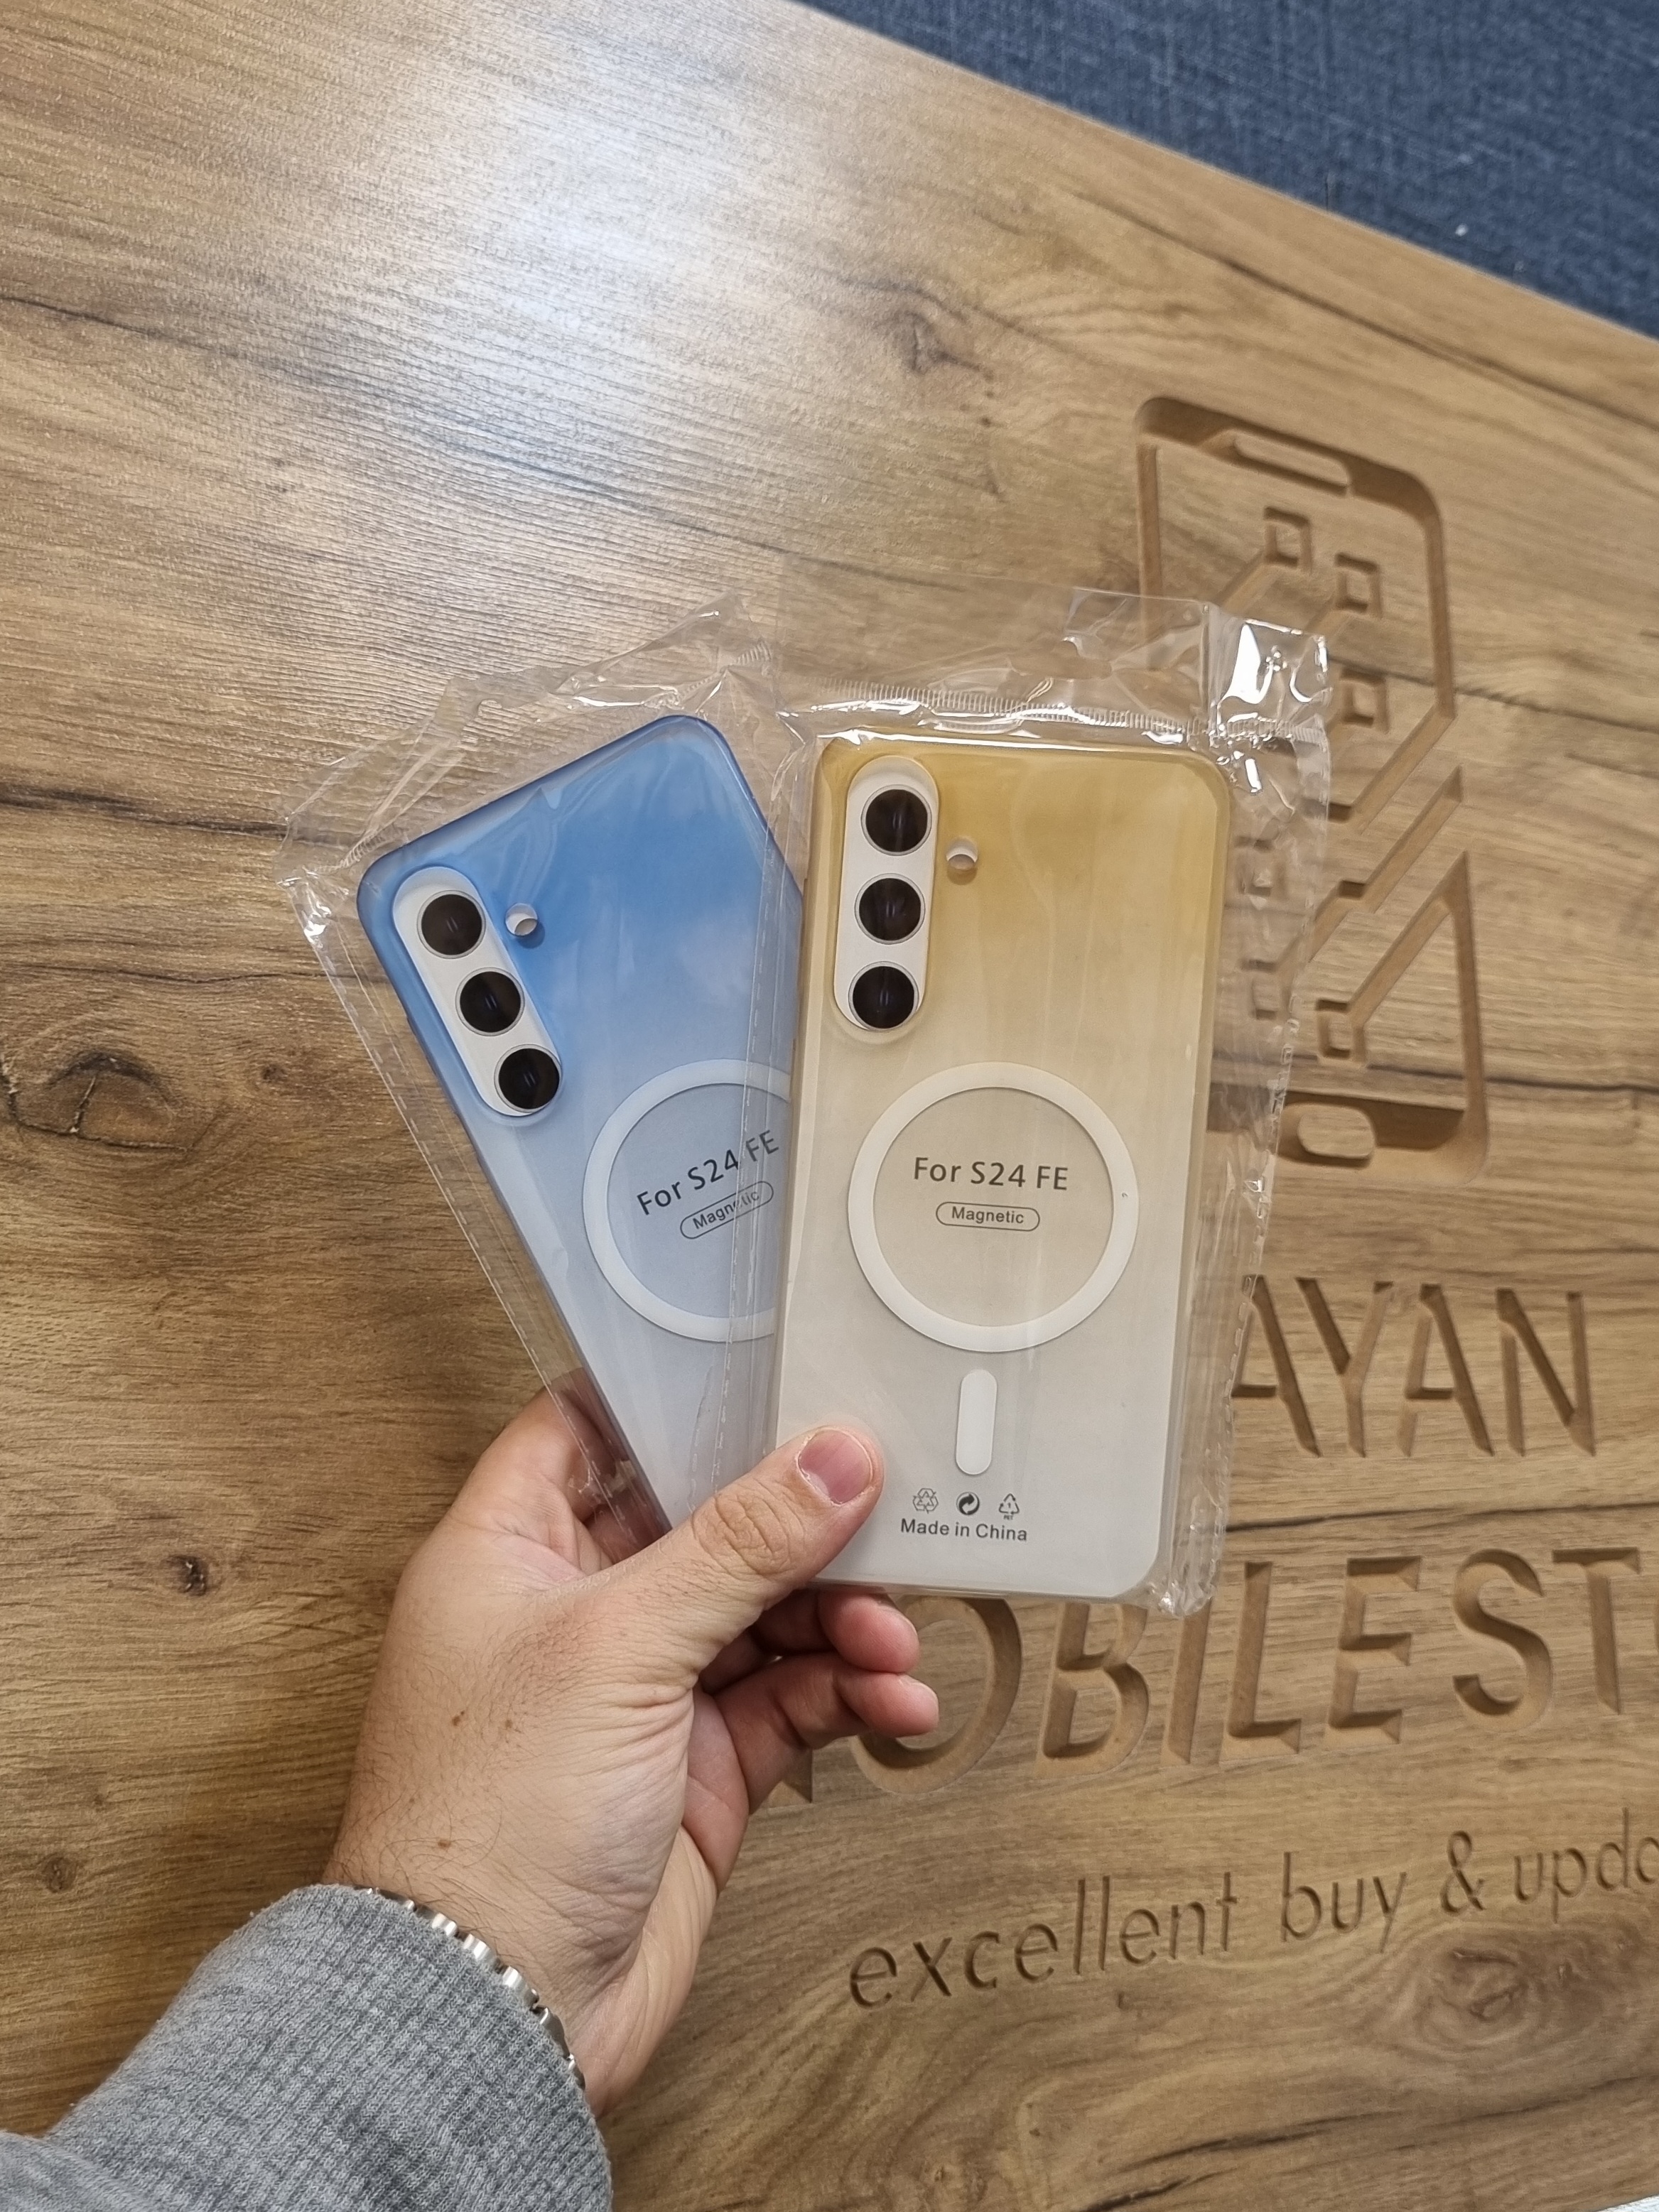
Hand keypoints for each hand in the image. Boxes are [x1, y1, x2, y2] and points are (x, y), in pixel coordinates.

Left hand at [325, 1393, 936, 2111]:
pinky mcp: (696, 1767)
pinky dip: (847, 1695)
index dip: (671, 1395)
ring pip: (761, 1612)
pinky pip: (790, 1700)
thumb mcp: (621, 1645)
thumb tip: (836, 1454)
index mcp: (510, 1549)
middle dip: (798, 1521)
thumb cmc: (494, 1815)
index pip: (586, 1428)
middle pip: (702, 1519)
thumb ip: (738, 1544)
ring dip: (840, 1617)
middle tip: (884, 1511)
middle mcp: (574, 1609)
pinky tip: (897, 1702)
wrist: (499, 2006)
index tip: (772, 1367)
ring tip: (894, 1640)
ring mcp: (639, 1690)